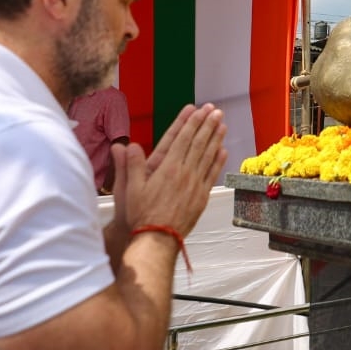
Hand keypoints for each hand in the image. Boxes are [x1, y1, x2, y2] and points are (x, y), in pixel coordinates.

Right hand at [112, 105, 226, 244]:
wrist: (157, 239)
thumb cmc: (142, 214)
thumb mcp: (130, 189)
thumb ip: (131, 165)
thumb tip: (128, 145)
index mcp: (167, 168)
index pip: (182, 139)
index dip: (191, 123)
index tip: (199, 110)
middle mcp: (184, 173)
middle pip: (198, 144)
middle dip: (207, 125)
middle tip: (215, 111)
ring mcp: (195, 185)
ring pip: (208, 156)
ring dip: (216, 139)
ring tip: (222, 125)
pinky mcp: (201, 197)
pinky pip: (212, 174)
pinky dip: (218, 161)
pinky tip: (223, 151)